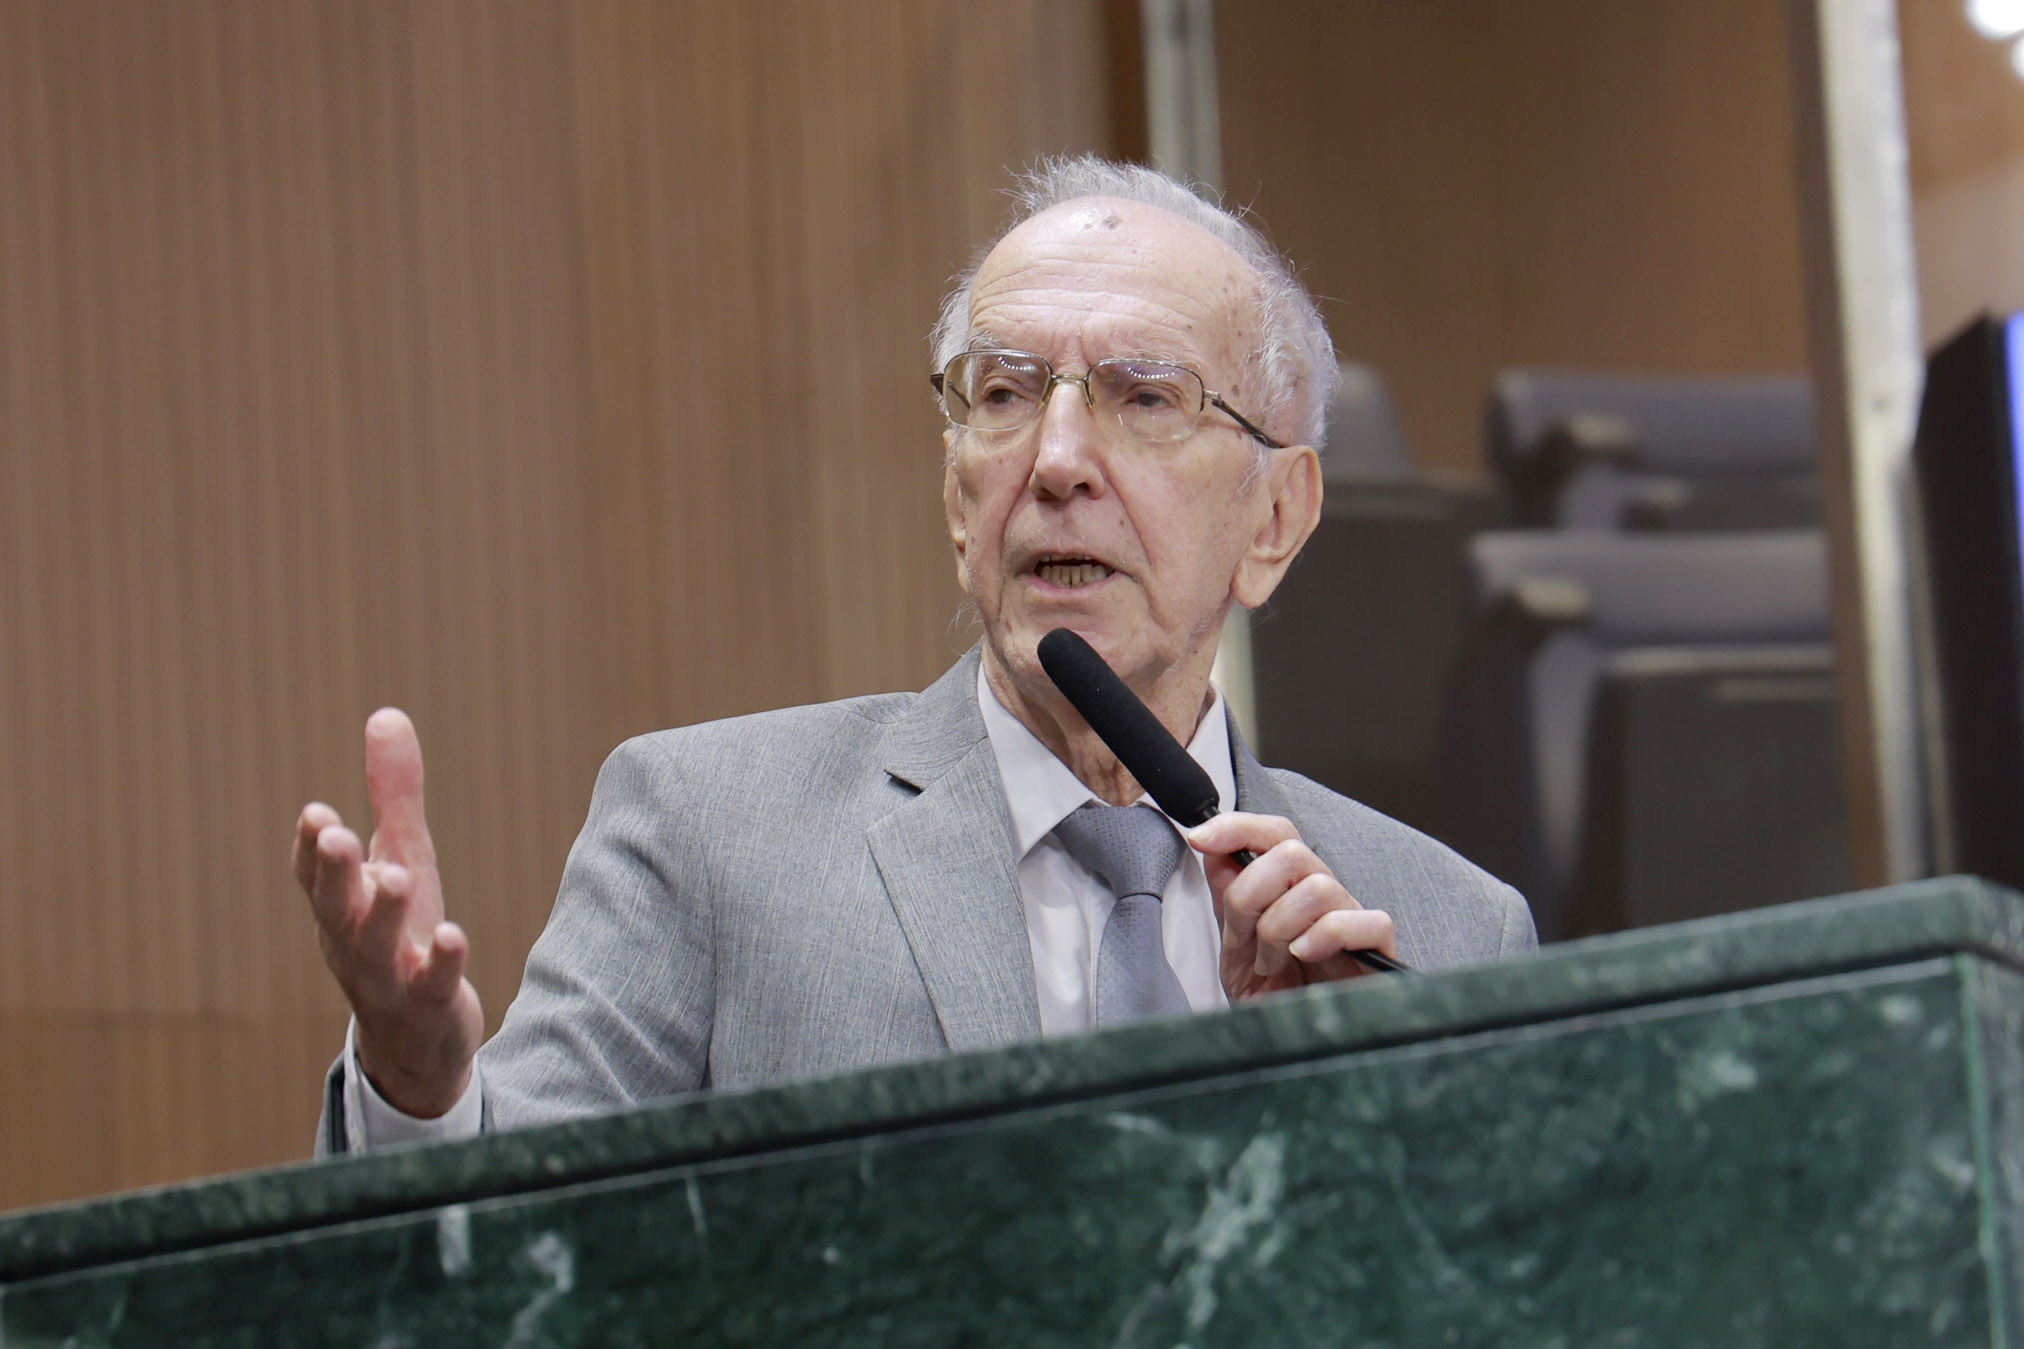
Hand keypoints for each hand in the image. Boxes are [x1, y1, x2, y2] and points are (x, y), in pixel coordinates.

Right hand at [292, 708, 483, 1117]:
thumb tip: (387, 714)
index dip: (311, 848)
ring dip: (382, 912)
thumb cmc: (401, 934)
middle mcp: (353, 941)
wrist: (415, 1040)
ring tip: (395, 876)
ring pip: (374, 947)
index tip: (315, 813)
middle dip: (333, 870)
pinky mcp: (429, 1005)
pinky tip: (454, 936)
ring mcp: (388, 977)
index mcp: (341, 905)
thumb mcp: (401, 858)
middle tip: (335, 834)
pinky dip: (439, 962)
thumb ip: (393, 794)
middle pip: (335, 906)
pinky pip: (431, 986)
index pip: (314, 875)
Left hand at [1186, 813, 1397, 1000]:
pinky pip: (1363, 921)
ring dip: (1280, 927)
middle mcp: (1323, 897)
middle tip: (1244, 937)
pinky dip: (1326, 935)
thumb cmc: (1275, 1002)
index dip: (1237, 826)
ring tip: (1271, 963)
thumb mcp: (1236, 949)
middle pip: (1291, 851)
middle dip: (1251, 893)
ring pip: (1319, 886)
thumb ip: (1227, 896)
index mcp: (1290, 890)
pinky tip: (1304, 955)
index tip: (1200, 838)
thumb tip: (1210, 845)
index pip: (1274, 833)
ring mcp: (1352, 921)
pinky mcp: (1378, 952)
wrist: (1294, 1052)